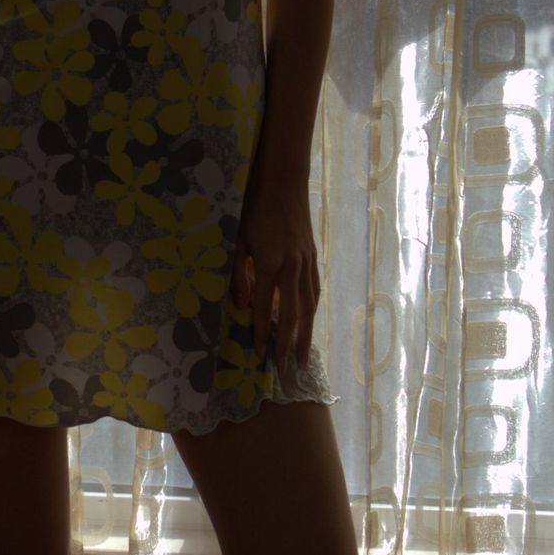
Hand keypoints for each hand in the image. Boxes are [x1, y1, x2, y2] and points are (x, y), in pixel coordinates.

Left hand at [230, 168, 319, 375]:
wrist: (284, 182)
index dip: (261, 332)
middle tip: (286, 371)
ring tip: (303, 358)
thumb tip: (240, 306)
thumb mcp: (239, 240)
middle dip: (287, 345)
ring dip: (305, 335)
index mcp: (269, 263)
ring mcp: (306, 263)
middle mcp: (292, 267)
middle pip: (291, 315)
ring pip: (308, 307)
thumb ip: (239, 274)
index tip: (259, 355)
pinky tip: (310, 324)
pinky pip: (314, 292)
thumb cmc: (255, 208)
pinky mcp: (313, 258)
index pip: (263, 307)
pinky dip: (312, 312)